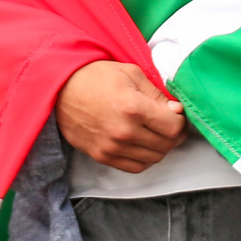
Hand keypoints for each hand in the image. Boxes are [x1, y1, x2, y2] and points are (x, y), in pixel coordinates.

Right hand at [56, 60, 186, 172]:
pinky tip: (142, 143)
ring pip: (153, 158)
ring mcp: (112, 147)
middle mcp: (124, 132)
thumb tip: (176, 110)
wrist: (60, 89)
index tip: (176, 113)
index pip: (174, 127)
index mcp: (133, 108)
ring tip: (155, 132)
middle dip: (173, 134)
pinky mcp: (102, 156)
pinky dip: (145, 158)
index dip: (180, 121)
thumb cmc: (95, 76)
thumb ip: (157, 93)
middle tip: (168, 122)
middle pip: (166, 145)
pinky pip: (135, 167)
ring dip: (160, 146)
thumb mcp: (131, 73)